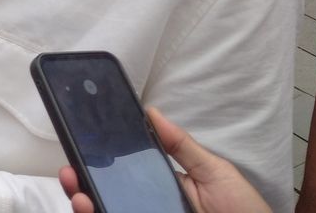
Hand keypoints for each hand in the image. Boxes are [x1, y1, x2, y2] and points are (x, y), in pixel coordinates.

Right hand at [59, 108, 270, 212]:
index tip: (80, 147)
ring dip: (87, 206)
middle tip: (70, 172)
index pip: (123, 177)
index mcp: (162, 190)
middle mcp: (148, 209)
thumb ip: (181, 146)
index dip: (99, 165)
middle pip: (107, 199)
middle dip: (82, 186)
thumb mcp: (214, 172)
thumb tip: (151, 112)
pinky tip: (95, 211)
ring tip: (80, 196)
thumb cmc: (245, 211)